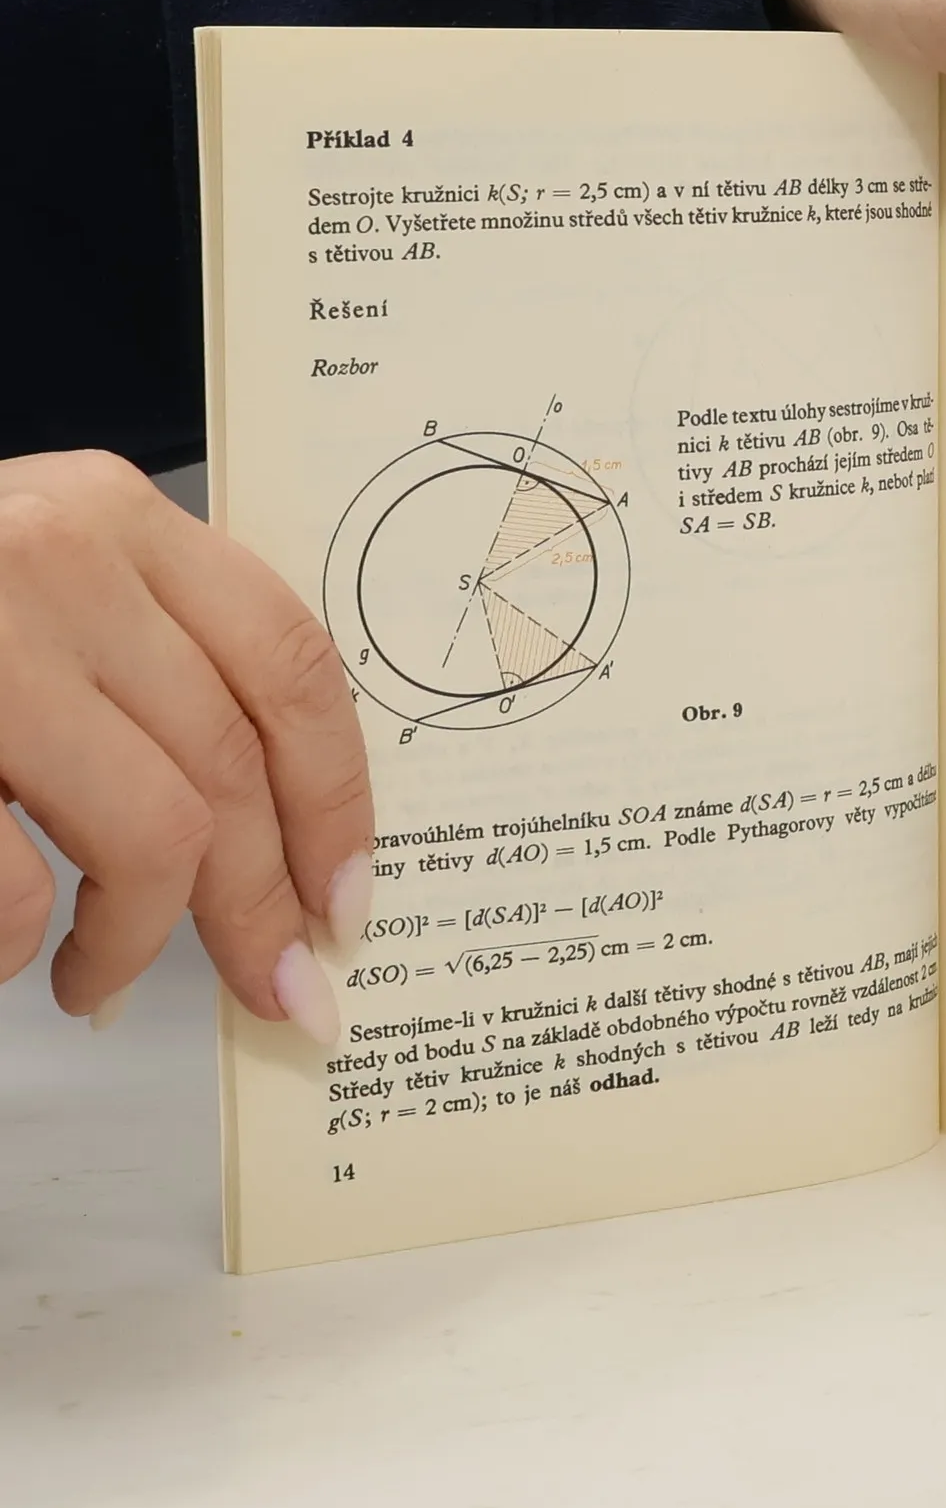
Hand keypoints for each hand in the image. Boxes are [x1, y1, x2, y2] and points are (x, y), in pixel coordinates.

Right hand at [0, 450, 371, 1040]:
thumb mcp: (39, 584)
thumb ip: (146, 655)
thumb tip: (277, 831)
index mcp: (114, 515)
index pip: (290, 665)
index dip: (338, 799)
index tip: (349, 898)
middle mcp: (57, 557)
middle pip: (231, 768)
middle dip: (264, 908)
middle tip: (281, 993)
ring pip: (150, 834)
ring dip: (139, 945)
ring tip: (104, 984)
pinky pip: (9, 887)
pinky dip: (12, 948)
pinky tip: (7, 956)